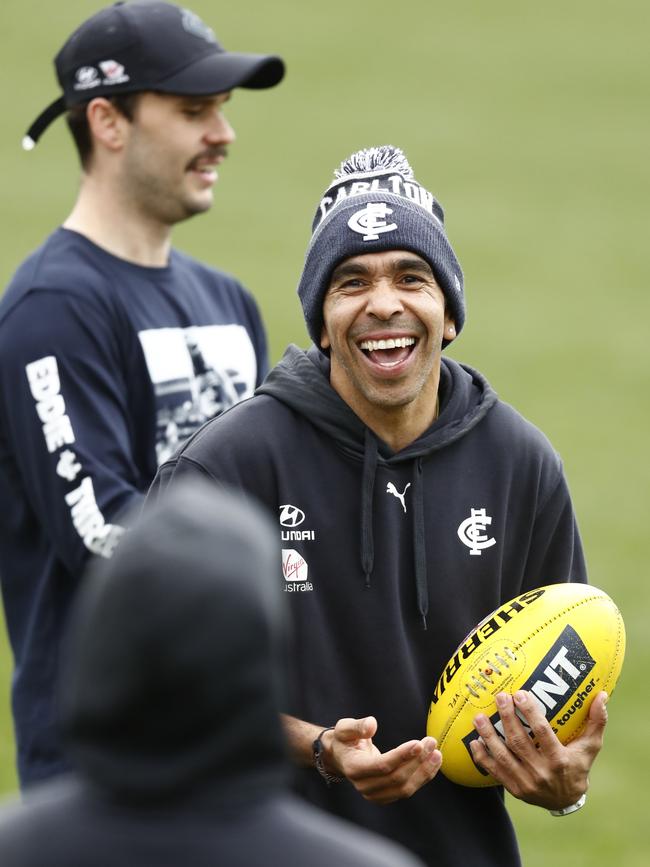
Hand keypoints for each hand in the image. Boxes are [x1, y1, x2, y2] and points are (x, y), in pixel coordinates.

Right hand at [325, 716, 441, 804]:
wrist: (341, 758)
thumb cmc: (344, 740)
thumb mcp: (344, 728)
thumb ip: (357, 726)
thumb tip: (372, 724)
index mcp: (354, 768)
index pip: (382, 766)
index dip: (401, 756)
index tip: (418, 743)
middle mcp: (364, 786)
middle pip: (396, 778)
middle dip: (417, 761)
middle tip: (431, 742)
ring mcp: (375, 795)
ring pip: (404, 788)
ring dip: (423, 772)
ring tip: (437, 754)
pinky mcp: (385, 797)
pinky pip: (407, 790)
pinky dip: (422, 778)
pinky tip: (433, 764)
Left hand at [469, 689, 607, 809]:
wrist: (567, 801)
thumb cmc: (578, 766)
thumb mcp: (590, 747)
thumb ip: (596, 722)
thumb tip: (602, 695)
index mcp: (559, 760)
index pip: (542, 733)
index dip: (530, 712)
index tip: (519, 693)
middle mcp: (541, 772)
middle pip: (519, 742)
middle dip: (507, 718)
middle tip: (499, 697)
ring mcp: (526, 782)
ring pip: (503, 756)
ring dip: (488, 735)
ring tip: (478, 717)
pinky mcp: (514, 789)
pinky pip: (494, 772)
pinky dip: (482, 757)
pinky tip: (474, 741)